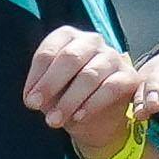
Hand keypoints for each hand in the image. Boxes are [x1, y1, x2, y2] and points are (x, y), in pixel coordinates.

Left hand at [22, 26, 142, 158]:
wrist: (97, 118)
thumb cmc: (68, 96)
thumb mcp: (50, 91)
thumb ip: (42, 89)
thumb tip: (34, 99)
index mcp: (68, 37)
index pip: (49, 51)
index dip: (37, 77)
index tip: (29, 100)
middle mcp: (92, 41)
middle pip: (70, 58)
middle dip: (50, 85)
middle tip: (36, 107)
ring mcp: (112, 57)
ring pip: (89, 75)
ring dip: (69, 101)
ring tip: (54, 121)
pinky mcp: (129, 76)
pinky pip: (109, 88)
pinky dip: (91, 104)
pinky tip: (78, 117)